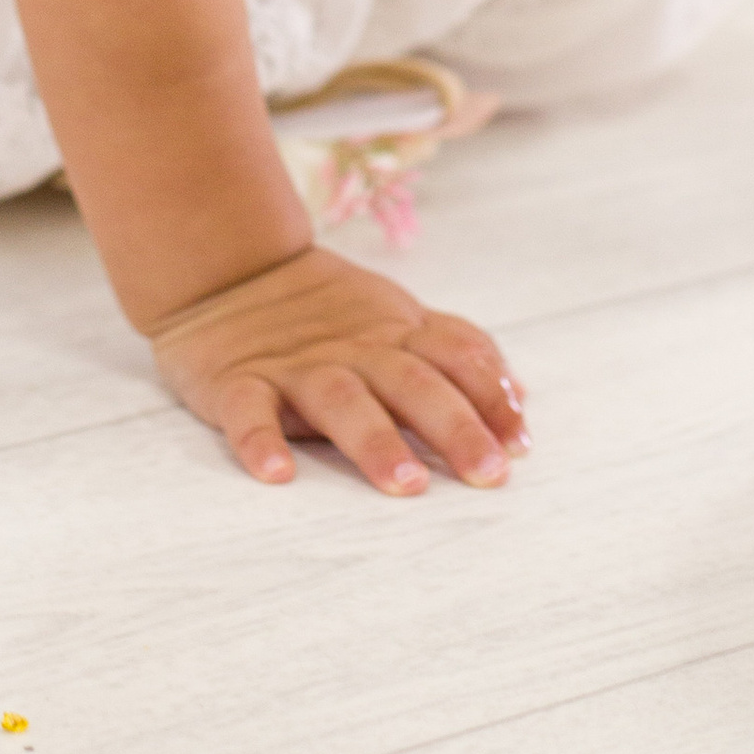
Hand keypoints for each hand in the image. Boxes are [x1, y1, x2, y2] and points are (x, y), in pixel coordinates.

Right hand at [144, 244, 529, 496]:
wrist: (232, 270)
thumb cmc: (328, 313)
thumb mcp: (397, 320)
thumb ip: (455, 351)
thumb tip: (520, 397)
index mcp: (396, 333)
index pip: (456, 355)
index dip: (491, 395)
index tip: (520, 445)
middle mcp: (355, 348)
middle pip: (412, 382)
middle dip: (454, 426)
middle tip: (488, 472)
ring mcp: (296, 365)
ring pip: (342, 399)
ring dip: (375, 439)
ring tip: (403, 482)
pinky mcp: (238, 380)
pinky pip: (249, 409)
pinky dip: (259, 439)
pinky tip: (276, 472)